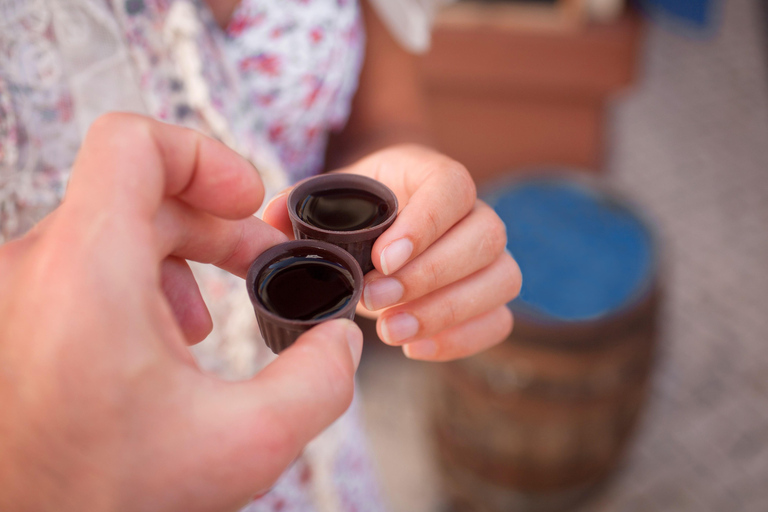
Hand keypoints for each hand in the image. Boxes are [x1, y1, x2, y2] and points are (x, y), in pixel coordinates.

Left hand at [0, 113, 363, 511]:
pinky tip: (162, 341)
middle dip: (214, 221)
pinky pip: (82, 262)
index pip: (133, 143)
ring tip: (207, 318)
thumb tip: (340, 340)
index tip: (245, 203)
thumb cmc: (105, 498)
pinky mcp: (17, 314)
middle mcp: (35, 266)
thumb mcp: (243, 445)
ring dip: (178, 253)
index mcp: (88, 272)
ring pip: (110, 226)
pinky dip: (137, 281)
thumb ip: (319, 383)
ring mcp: (17, 290)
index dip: (204, 156)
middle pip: (138, 189)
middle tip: (258, 262)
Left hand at [264, 144, 521, 360]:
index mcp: (436, 176)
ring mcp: (489, 257)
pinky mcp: (489, 296)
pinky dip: (461, 340)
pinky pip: (498, 321)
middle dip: (430, 276)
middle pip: (486, 237)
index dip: (425, 225)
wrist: (388, 223)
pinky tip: (414, 348)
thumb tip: (272, 220)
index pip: (453, 188)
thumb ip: (303, 204)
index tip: (383, 259)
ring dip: (448, 312)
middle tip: (375, 300)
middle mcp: (474, 212)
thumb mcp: (334, 195)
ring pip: (502, 280)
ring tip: (390, 331)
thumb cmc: (361, 207)